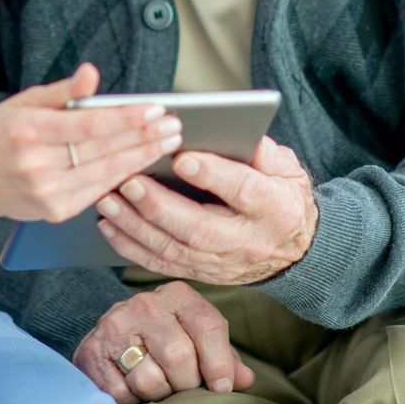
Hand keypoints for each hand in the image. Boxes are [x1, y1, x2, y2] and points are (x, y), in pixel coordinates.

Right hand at [0, 63, 182, 223]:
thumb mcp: (21, 103)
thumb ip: (61, 92)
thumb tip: (91, 73)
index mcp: (28, 131)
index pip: (89, 125)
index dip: (126, 118)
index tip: (156, 109)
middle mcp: (37, 164)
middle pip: (103, 150)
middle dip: (143, 137)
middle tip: (173, 125)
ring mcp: (46, 192)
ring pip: (105, 173)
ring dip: (141, 157)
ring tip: (166, 142)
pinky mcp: (55, 211)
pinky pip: (97, 192)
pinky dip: (122, 177)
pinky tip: (141, 164)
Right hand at [72, 282, 253, 403]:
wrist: (112, 340)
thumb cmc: (166, 342)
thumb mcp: (197, 341)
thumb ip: (224, 357)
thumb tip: (245, 379)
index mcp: (177, 295)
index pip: (207, 325)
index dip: (219, 363)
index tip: (221, 387)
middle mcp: (144, 303)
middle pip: (179, 356)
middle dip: (186, 383)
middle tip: (182, 386)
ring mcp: (114, 325)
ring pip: (150, 379)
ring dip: (159, 394)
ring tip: (158, 384)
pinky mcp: (91, 352)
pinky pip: (122, 392)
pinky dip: (132, 400)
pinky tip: (133, 386)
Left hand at [94, 137, 318, 285]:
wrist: (296, 251)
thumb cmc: (283, 197)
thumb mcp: (287, 169)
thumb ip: (263, 151)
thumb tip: (233, 130)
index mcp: (275, 208)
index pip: (243, 191)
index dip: (212, 175)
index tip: (181, 158)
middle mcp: (247, 241)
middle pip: (200, 228)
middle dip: (160, 206)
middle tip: (129, 181)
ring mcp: (222, 263)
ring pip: (174, 249)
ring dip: (136, 226)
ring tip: (108, 200)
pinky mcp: (202, 273)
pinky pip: (162, 264)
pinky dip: (132, 246)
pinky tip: (109, 226)